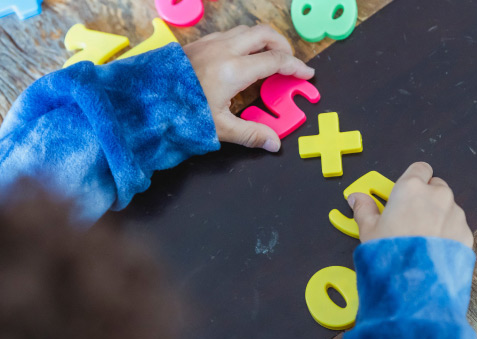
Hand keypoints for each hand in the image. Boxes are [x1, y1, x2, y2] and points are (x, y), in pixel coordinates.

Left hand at [183, 25, 314, 151]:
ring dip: (264, 41)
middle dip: (283, 45)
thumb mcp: (219, 127)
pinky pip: (230, 34)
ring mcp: (210, 43)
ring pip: (247, 31)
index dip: (296, 67)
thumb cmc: (180, 113)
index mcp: (234, 70)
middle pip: (265, 34)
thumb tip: (274, 144)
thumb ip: (250, 133)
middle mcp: (225, 50)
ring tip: (268, 60)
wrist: (144, 99)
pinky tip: (242, 59)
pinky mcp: (199, 43)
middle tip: (289, 63)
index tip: (306, 74)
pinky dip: (245, 41)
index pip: (276, 61)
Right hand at [348, 162, 473, 247]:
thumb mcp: (368, 230)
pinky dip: (449, 234)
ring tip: (423, 238)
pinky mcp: (466, 233)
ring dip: (439, 216)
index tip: (406, 191)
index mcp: (412, 187)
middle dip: (426, 197)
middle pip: (436, 186)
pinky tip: (434, 251)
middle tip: (411, 217)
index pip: (420, 168)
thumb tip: (356, 198)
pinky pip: (457, 227)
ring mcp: (455, 213)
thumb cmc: (390, 252)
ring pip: (448, 207)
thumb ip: (364, 209)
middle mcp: (437, 195)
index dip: (414, 179)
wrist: (415, 282)